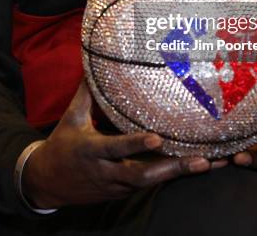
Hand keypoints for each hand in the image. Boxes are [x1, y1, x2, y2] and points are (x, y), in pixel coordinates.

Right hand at [22, 80, 226, 208]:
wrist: (47, 182)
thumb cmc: (62, 143)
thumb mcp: (71, 117)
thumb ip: (87, 92)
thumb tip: (95, 63)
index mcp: (91, 150)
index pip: (115, 148)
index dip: (134, 145)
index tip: (156, 139)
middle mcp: (106, 171)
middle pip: (141, 176)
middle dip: (172, 168)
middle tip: (200, 160)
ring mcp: (116, 185)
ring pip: (150, 183)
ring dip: (179, 174)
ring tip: (209, 163)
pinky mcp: (123, 192)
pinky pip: (149, 184)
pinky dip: (171, 176)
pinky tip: (196, 166)